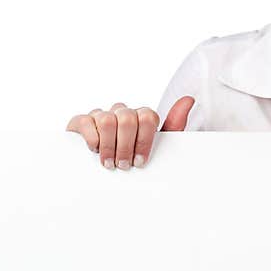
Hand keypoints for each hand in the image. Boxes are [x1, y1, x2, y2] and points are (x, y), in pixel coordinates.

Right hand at [65, 96, 194, 168]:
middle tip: (124, 165)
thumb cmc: (131, 157)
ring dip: (110, 146)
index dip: (145, 141)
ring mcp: (101, 114)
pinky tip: (95, 150)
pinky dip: (93, 139)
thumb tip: (188, 99)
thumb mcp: (157, 147)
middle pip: (128, 119)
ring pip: (108, 120)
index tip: (141, 161)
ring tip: (110, 163)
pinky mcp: (81, 121)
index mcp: (141, 116)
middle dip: (126, 147)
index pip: (148, 116)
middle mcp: (122, 112)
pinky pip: (87, 121)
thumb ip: (174, 125)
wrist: (101, 171)